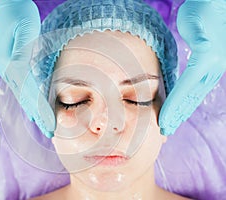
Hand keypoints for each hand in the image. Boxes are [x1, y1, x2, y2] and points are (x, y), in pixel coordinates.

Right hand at [0, 0, 55, 137]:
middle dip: (38, 116)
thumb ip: (26, 57)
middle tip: (49, 132)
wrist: (6, 4)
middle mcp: (8, 69)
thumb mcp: (24, 32)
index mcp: (11, 63)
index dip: (41, 110)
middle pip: (26, 97)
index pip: (30, 93)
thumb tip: (32, 82)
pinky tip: (32, 106)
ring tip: (42, 125)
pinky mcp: (10, 64)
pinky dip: (28, 99)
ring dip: (33, 110)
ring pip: (23, 94)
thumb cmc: (18, 14)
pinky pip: (21, 86)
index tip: (51, 126)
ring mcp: (7, 67)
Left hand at [159, 0, 225, 134]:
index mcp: (207, 60)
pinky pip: (196, 87)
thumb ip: (200, 38)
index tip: (162, 123)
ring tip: (172, 124)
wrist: (216, 3)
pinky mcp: (209, 64)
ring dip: (183, 111)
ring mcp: (212, 67)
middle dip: (177, 116)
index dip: (173, 108)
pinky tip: (181, 106)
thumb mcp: (196, 23)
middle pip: (191, 97)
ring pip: (195, 95)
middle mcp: (212, 67)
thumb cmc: (204, 9)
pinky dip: (187, 99)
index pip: (185, 90)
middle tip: (164, 132)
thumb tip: (204, 48)